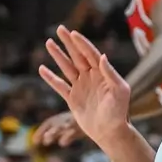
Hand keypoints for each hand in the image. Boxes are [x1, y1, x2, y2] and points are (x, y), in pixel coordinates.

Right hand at [39, 26, 132, 147]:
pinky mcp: (73, 99)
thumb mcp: (120, 92)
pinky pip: (59, 86)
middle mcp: (91, 77)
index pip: (90, 54)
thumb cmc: (119, 112)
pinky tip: (42, 69)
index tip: (73, 33)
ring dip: (58, 55)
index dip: (82, 43)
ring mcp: (81, 87)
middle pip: (77, 56)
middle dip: (68, 42)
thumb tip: (103, 56)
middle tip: (59, 28)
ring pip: (67, 67)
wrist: (110, 132)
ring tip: (49, 42)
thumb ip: (111, 74)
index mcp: (103, 74)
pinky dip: (50, 78)